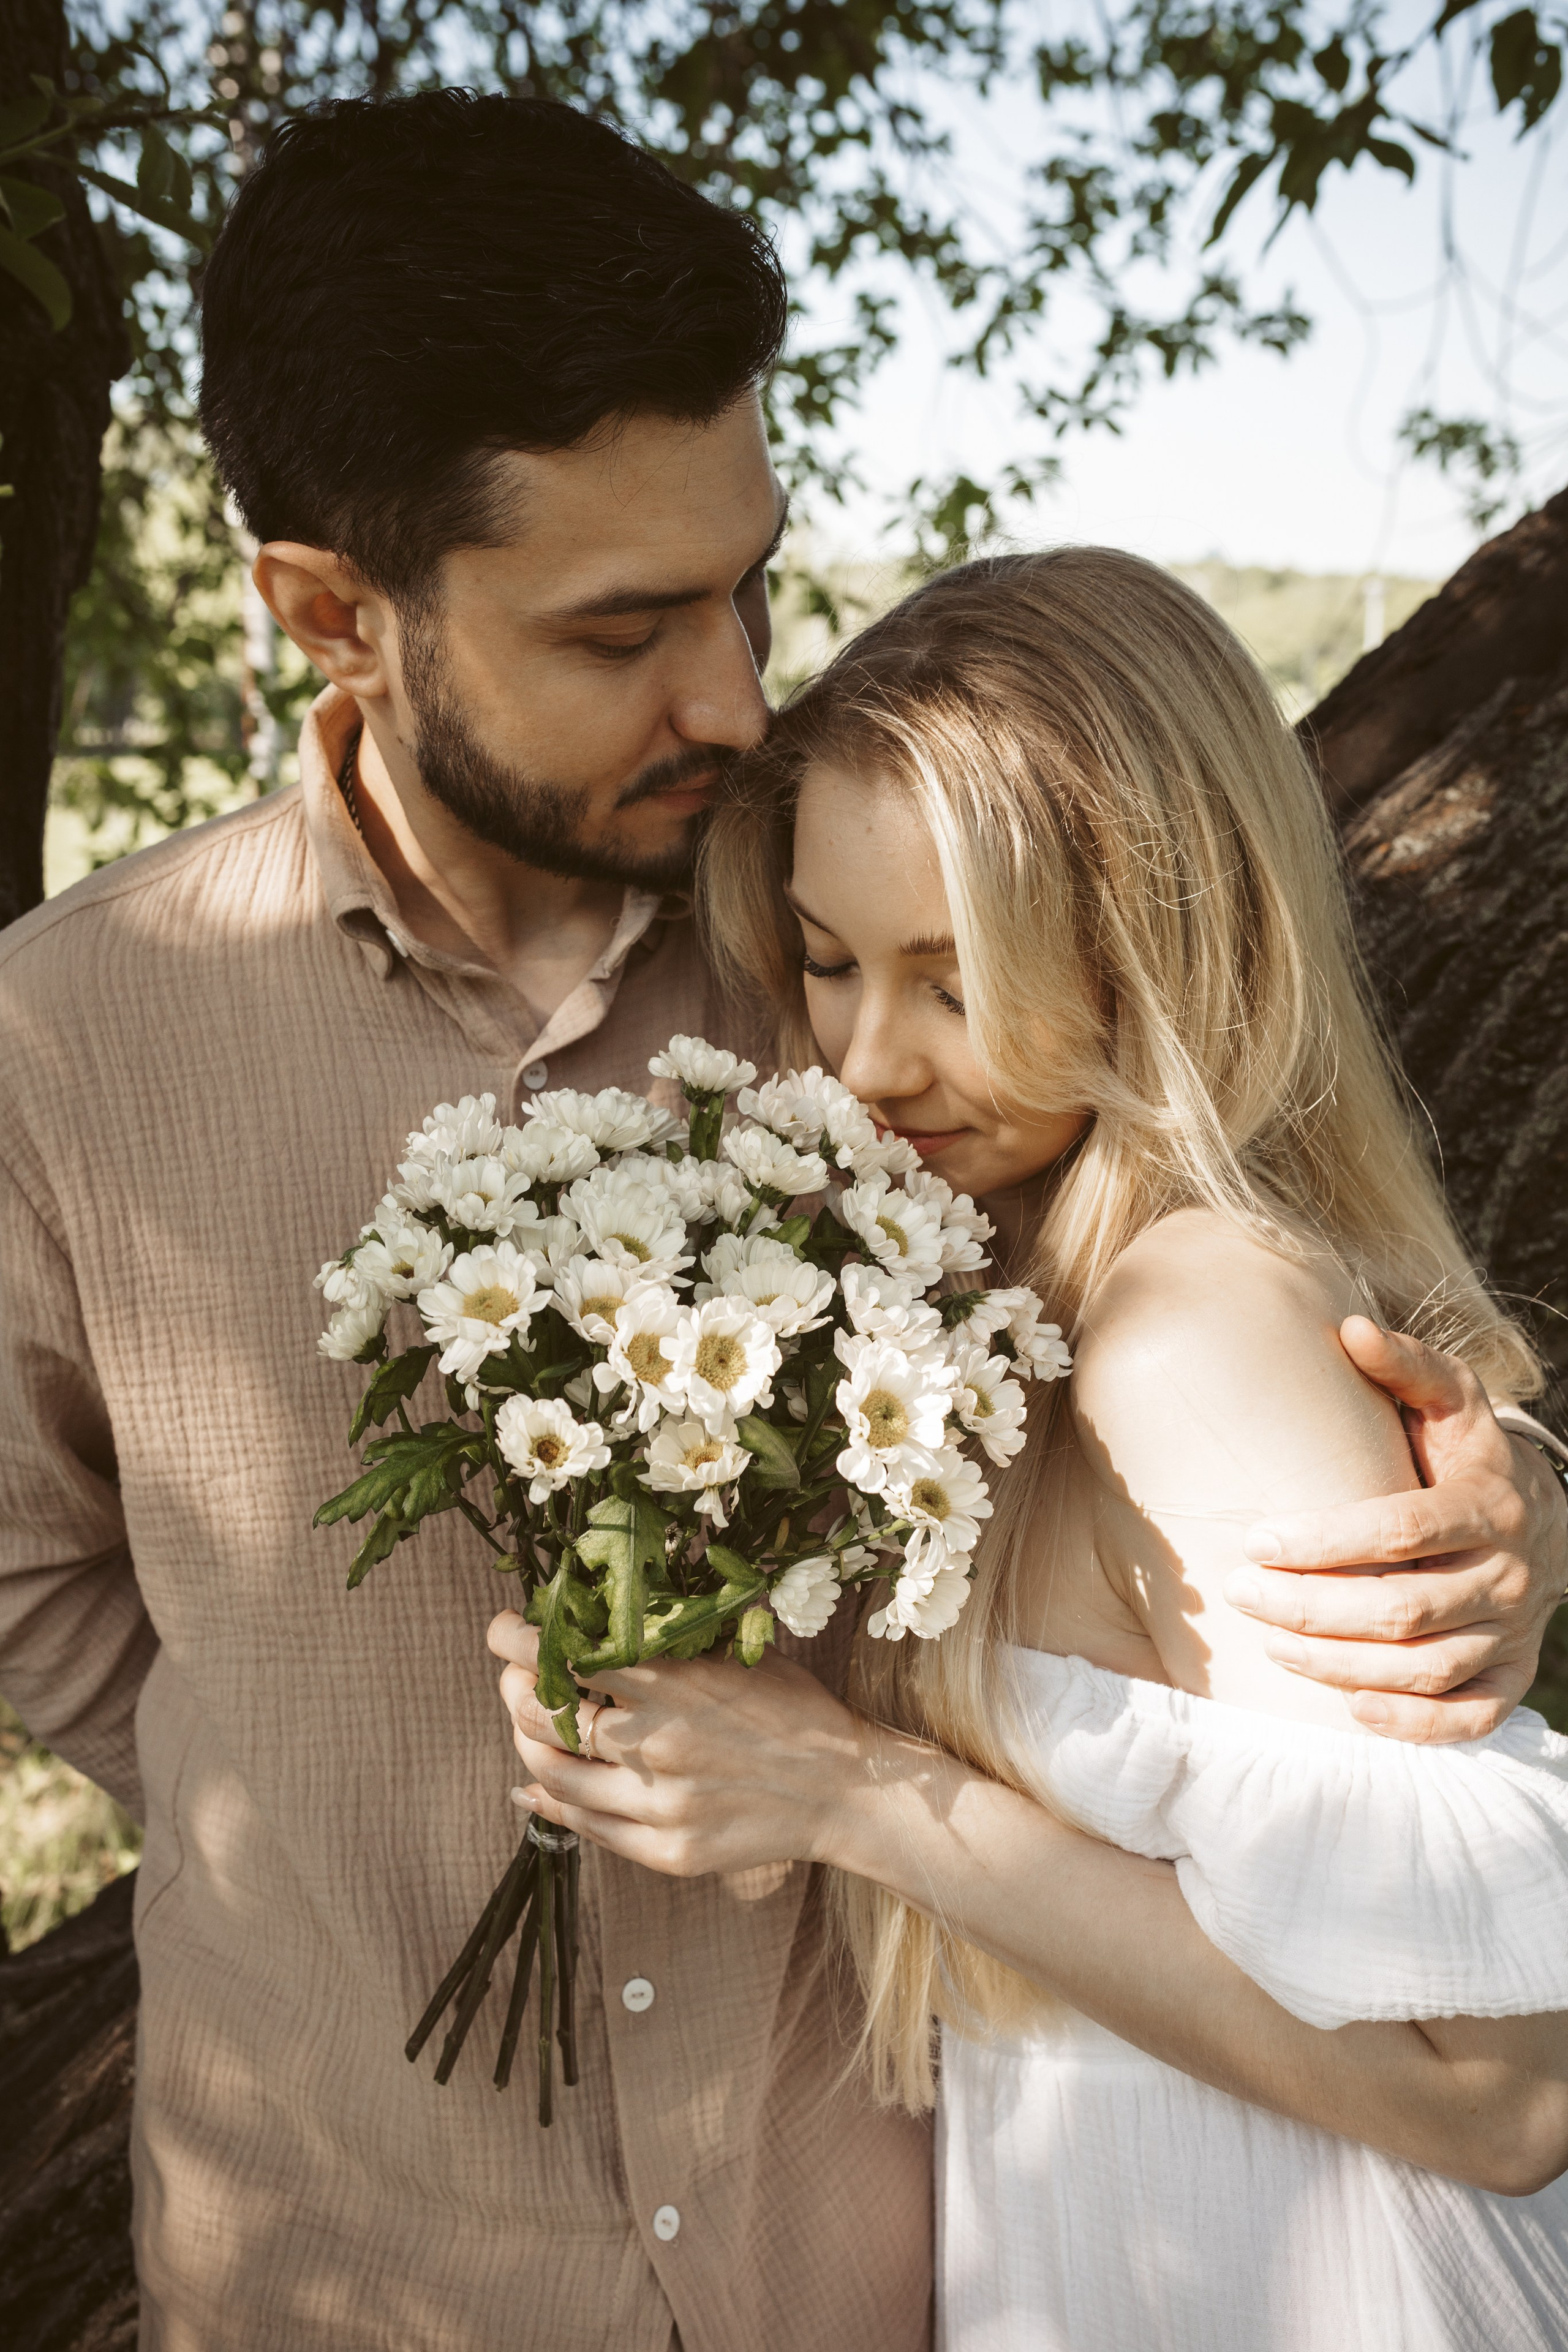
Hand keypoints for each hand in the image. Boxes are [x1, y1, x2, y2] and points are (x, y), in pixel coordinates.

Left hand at [486, 1611, 870, 1876]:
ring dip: (526, 1742)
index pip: (563, 1656)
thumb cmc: (792, 1710)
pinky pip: (584, 1827)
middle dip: (514, 1688)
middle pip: (544, 1717)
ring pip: (554, 1775)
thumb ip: (667, 1645)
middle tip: (513, 1674)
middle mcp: (657, 1745)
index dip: (516, 1642)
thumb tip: (595, 1625)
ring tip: (527, 1723)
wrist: (845, 1790)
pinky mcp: (665, 1852)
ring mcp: (659, 1806)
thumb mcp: (733, 1655)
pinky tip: (534, 1781)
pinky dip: (547, 1800)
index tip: (501, 1629)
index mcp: (675, 1684)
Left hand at [1224, 1317, 1567, 1742]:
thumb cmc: (1471, 1456)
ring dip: (1340, 1665)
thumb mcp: (1450, 1401)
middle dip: (1314, 1608)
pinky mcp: (1509, 1677)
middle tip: (1244, 1594)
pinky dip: (1410, 1722)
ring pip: (1425, 1668)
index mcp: (1490, 1505)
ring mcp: (1512, 1632)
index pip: (1399, 1531)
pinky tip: (1349, 1707)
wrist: (1549, 1520)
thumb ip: (1404, 1366)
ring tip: (1270, 1644)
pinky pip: (1465, 1717)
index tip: (1256, 1540)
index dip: (1324, 1541)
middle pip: (1404, 1608)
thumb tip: (1348, 1327)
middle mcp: (1508, 1575)